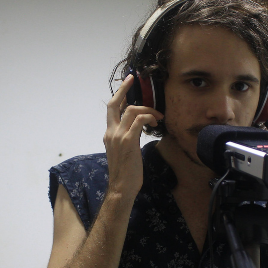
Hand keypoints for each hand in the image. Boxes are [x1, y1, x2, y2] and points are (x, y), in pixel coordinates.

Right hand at [104, 75, 163, 197]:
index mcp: (109, 134)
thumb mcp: (124, 151)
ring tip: (158, 117)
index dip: (119, 94)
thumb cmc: (126, 172)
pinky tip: (155, 122)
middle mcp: (111, 132)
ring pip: (131, 110)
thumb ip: (128, 138)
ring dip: (147, 109)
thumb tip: (138, 129)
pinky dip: (149, 117)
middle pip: (114, 104)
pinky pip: (139, 120)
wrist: (121, 187)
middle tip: (133, 80)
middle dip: (124, 89)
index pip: (111, 109)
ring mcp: (118, 136)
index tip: (127, 83)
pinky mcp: (128, 141)